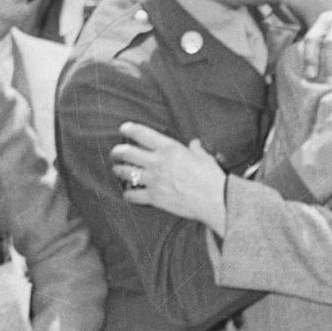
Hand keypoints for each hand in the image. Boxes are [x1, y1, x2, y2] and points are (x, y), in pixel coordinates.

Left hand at [113, 124, 227, 232]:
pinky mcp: (154, 197)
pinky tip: (128, 194)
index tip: (123, 129)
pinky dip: (128, 195)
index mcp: (170, 149)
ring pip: (125, 172)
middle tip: (115, 153)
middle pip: (127, 152)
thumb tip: (194, 144)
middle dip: (117, 151)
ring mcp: (154, 180)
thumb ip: (196, 149)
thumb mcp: (205, 157)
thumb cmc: (212, 178)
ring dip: (118, 170)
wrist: (216, 201)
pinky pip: (133, 195)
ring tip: (117, 170)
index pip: (142, 133)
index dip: (129, 129)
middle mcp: (157, 162)